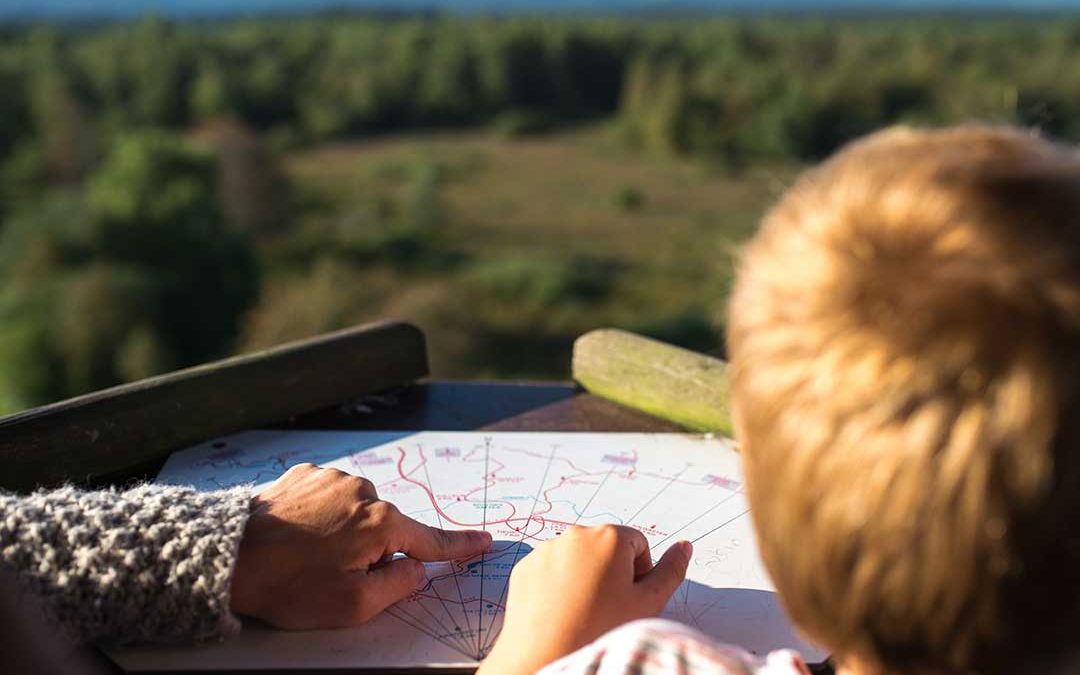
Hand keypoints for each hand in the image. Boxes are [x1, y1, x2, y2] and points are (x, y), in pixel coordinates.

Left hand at [229, 463, 491, 629]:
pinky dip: (320, 518)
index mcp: (382, 523)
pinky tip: (296, 535)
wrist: (227, 555)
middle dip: (370, 553)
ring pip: (355, 512)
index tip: (484, 542)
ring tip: (305, 555)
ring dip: (343, 533)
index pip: (431, 540)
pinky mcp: (304, 474)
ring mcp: (332, 477)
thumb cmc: (289, 585)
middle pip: (386, 529)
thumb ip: (398, 586)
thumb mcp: (352, 606)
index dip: (459, 546)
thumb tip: (415, 569)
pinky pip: (328, 498)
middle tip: (331, 576)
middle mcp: (363, 491)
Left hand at [479, 525, 691, 674]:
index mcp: (609, 536)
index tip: (629, 598)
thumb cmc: (600, 632)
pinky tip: (561, 612)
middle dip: (612, 572)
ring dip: (585, 578)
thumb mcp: (648, 604)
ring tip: (583, 613)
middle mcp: (575, 534)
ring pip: (578, 559)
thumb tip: (684, 546)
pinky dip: (559, 585)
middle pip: (607, 548)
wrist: (544, 658)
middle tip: (608, 608)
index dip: (640, 573)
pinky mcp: (525, 567)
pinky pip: (551, 569)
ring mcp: (545, 549)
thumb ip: (671, 570)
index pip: (638, 544)